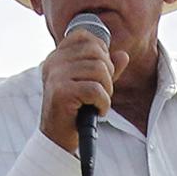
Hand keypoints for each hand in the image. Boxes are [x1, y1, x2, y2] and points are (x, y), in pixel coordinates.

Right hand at [39, 22, 116, 154]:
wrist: (58, 139)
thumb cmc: (74, 111)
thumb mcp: (91, 85)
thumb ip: (106, 69)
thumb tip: (123, 55)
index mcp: (57, 57)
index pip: (84, 36)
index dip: (101, 51)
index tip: (101, 73)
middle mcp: (54, 62)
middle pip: (96, 52)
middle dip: (107, 73)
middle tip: (102, 92)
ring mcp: (56, 76)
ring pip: (99, 70)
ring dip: (106, 90)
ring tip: (98, 103)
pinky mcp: (62, 92)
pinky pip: (95, 90)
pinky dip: (103, 103)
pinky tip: (97, 111)